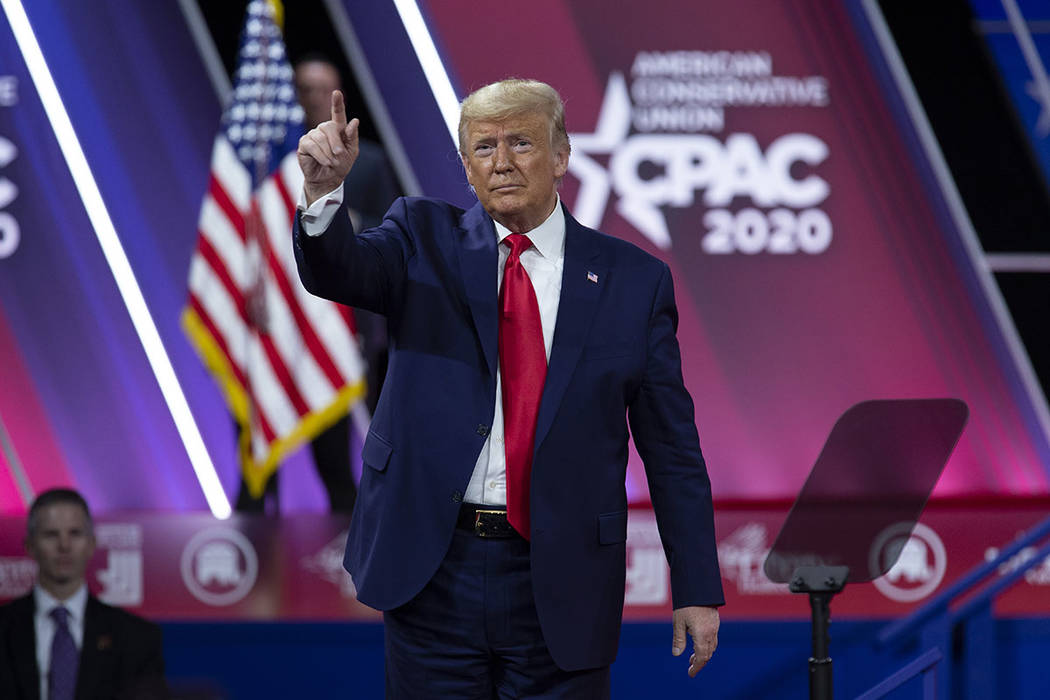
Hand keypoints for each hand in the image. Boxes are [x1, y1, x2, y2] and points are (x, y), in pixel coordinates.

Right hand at [297, 90, 358, 205]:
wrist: (329, 179)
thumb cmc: (341, 165)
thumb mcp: (351, 151)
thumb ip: (352, 137)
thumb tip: (354, 121)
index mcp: (338, 129)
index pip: (338, 113)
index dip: (337, 103)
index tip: (337, 93)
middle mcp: (324, 129)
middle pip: (329, 127)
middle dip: (336, 142)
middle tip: (339, 155)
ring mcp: (313, 135)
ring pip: (320, 138)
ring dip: (328, 153)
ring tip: (332, 162)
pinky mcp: (304, 144)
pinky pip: (311, 145)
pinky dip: (320, 155)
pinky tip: (325, 162)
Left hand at [671, 605, 718, 676]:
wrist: (699, 587)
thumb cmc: (686, 604)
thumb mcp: (678, 622)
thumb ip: (679, 639)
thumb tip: (676, 654)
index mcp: (702, 635)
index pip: (701, 657)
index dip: (696, 667)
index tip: (690, 674)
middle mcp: (711, 633)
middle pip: (708, 654)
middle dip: (699, 662)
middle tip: (690, 667)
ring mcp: (715, 627)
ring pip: (711, 646)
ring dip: (703, 654)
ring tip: (692, 656)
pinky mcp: (715, 621)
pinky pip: (713, 638)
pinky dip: (706, 645)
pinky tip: (698, 642)